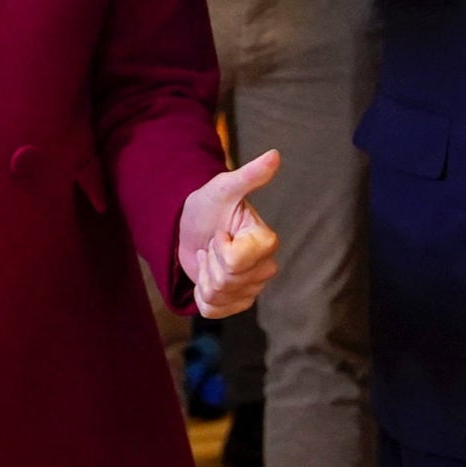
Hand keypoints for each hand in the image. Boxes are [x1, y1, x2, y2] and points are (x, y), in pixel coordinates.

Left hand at [179, 150, 281, 317]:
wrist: (191, 227)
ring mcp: (252, 288)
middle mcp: (265, 267)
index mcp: (266, 241)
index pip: (235, 261)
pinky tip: (205, 277)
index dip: (219, 247)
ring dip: (203, 277)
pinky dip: (201, 295)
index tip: (221, 232)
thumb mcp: (224, 188)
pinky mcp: (236, 303)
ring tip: (209, 257)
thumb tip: (275, 154)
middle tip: (212, 244)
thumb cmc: (209, 204)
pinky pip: (212, 312)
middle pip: (226, 281)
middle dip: (209, 263)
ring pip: (218, 298)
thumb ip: (249, 176)